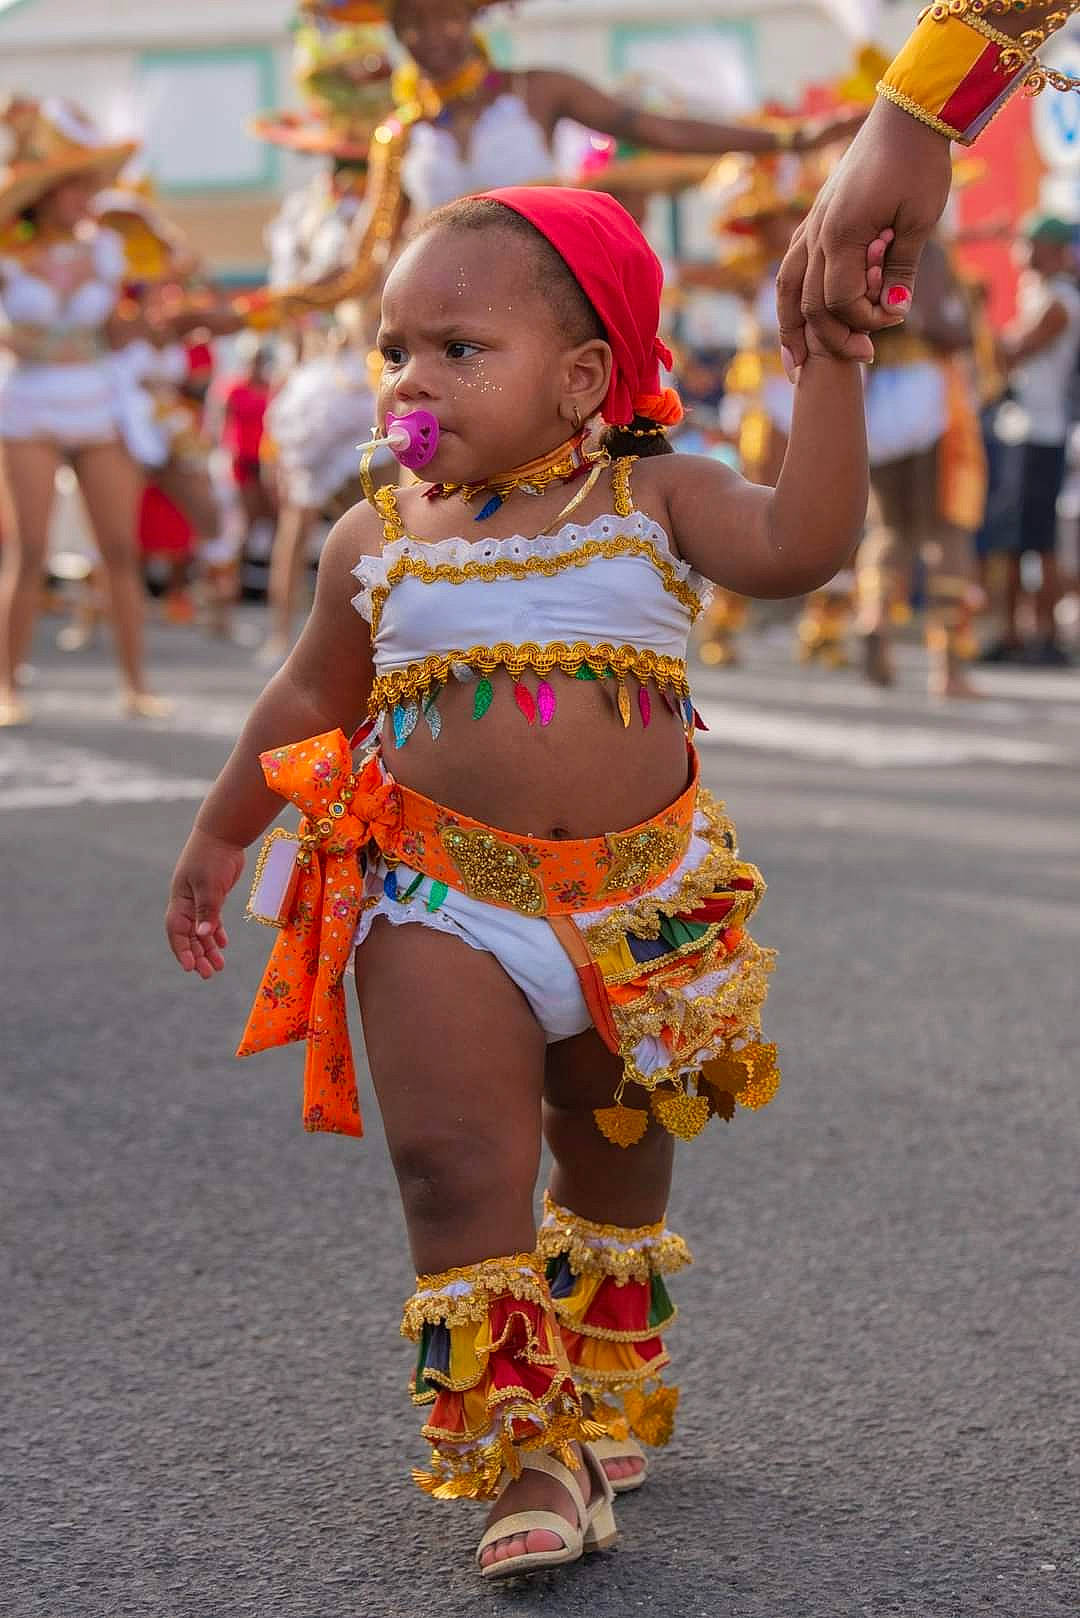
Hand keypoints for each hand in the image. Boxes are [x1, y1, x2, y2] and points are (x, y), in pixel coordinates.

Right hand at [166, 827, 245, 978]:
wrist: (223, 834)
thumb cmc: (213, 857)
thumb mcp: (209, 885)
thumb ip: (207, 910)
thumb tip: (202, 934)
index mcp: (180, 901)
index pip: (177, 932)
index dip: (182, 951)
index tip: (191, 968)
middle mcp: (186, 903)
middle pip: (189, 936)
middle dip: (197, 955)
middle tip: (208, 974)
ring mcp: (199, 899)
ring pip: (201, 930)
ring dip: (208, 948)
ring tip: (218, 967)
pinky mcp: (213, 895)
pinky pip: (211, 919)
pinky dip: (216, 932)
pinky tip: (223, 944)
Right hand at [777, 98, 953, 365]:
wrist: (906, 116)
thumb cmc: (919, 164)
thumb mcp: (920, 221)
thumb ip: (902, 270)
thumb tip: (893, 312)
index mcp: (841, 233)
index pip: (841, 300)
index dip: (867, 319)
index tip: (896, 318)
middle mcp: (818, 232)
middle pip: (809, 303)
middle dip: (834, 336)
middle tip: (862, 357)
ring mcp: (812, 224)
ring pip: (788, 287)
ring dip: (790, 328)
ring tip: (797, 361)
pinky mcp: (816, 219)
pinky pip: (793, 267)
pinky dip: (794, 298)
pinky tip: (801, 318)